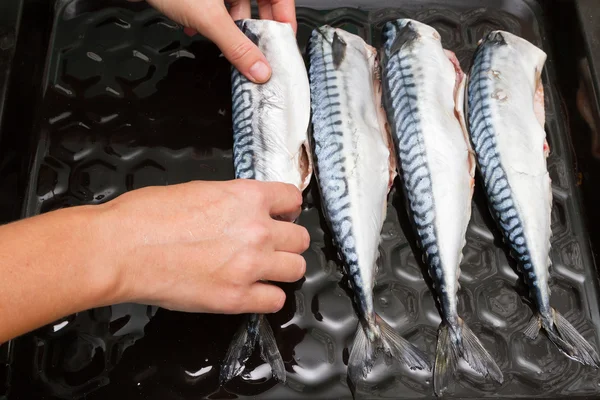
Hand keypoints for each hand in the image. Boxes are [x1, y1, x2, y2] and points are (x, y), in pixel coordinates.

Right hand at [102, 179, 308, 313]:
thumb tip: (242, 210)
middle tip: (270, 246)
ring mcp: (250, 266)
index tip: (282, 216)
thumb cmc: (147, 215)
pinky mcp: (236, 297)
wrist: (121, 248)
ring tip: (263, 270)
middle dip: (287, 242)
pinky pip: (276, 301)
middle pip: (300, 238)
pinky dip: (267, 297)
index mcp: (246, 197)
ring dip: (282, 269)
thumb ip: (232, 201)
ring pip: (296, 269)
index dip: (287, 208)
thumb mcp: (198, 190)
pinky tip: (252, 291)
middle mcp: (257, 230)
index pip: (292, 198)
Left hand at [134, 0, 296, 82]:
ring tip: (224, 44)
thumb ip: (236, 46)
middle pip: (259, 1)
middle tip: (259, 50)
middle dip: (255, 28)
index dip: (286, 17)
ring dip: (229, 28)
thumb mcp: (209, 18)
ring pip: (235, 4)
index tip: (285, 40)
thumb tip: (258, 69)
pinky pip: (215, 5)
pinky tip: (196, 30)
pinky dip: (209, 20)